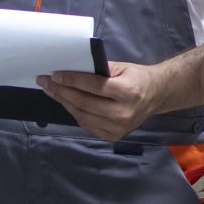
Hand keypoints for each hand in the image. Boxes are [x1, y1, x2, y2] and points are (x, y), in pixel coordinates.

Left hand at [39, 59, 169, 141]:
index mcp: (128, 92)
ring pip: (82, 115)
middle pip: (84, 102)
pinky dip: (75, 113)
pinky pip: (87, 124)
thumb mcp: (121, 68)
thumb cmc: (137, 78)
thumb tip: (71, 70)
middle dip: (62, 91)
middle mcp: (123, 112)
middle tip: (46, 82)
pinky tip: (67, 102)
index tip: (55, 75)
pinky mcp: (113, 136)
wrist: (156, 96)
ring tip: (52, 91)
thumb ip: (98, 70)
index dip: (72, 80)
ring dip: (64, 102)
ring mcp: (118, 127)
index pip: (93, 86)